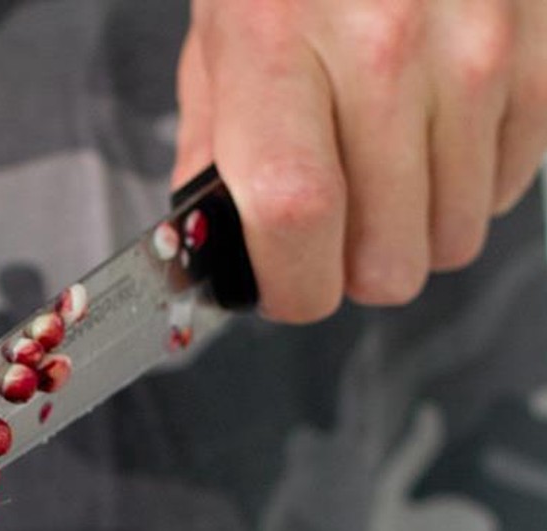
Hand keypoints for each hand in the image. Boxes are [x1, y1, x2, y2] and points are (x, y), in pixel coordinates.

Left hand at [174, 0, 546, 322]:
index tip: (288, 289)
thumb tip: (218, 253)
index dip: (294, 285)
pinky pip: (513, 180)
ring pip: (456, 231)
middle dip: (354, 274)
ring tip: (385, 181)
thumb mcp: (218, 42)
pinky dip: (473, 187)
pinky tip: (437, 142)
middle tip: (336, 242)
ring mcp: (473, 43)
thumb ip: (215, 153)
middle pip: (389, 251)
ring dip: (415, 234)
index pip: (296, 217)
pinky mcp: (538, 43)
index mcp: (275, 49)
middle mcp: (380, 48)